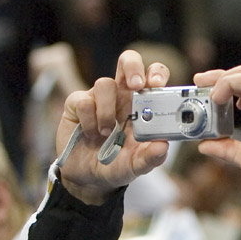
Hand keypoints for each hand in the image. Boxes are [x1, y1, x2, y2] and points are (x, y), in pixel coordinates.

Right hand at [56, 50, 170, 204]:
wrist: (88, 178)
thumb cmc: (118, 165)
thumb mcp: (137, 166)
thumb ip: (151, 157)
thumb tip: (163, 146)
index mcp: (143, 105)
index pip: (154, 77)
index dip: (157, 73)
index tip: (157, 85)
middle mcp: (122, 96)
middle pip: (128, 61)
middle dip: (133, 66)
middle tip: (136, 85)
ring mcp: (99, 98)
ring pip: (104, 84)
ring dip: (107, 110)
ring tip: (107, 133)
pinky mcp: (77, 104)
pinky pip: (83, 100)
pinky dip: (89, 119)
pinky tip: (91, 134)